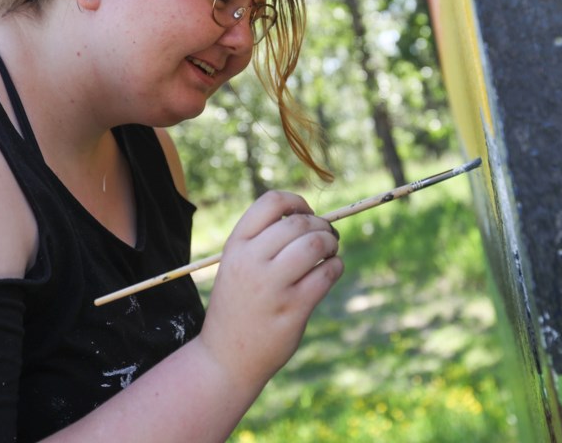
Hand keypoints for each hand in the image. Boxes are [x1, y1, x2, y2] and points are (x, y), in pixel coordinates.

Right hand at [197, 190, 342, 387]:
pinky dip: (336, 267)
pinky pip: (327, 273)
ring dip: (331, 243)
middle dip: (320, 226)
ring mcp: (272, 286)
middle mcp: (251, 262)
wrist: (226, 358)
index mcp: (236, 246)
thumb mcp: (236, 266)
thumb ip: (264, 241)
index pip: (270, 202)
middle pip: (299, 223)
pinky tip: (330, 271)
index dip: (296, 202)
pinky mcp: (293, 308)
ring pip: (316, 244)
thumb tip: (312, 218)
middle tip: (326, 237)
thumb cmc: (239, 306)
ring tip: (330, 252)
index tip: (306, 214)